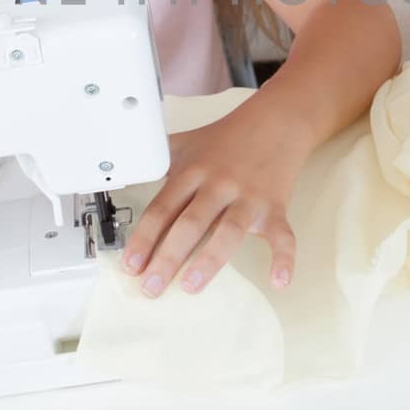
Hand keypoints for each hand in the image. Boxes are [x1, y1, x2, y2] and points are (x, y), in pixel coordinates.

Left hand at [121, 103, 304, 295]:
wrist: (275, 122)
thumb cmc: (228, 138)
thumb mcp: (186, 142)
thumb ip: (158, 159)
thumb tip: (125, 170)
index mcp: (192, 172)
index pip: (162, 209)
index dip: (144, 238)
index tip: (131, 265)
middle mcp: (218, 185)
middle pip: (190, 224)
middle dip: (168, 258)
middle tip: (151, 287)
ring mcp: (248, 197)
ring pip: (228, 232)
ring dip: (209, 261)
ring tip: (191, 286)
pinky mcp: (274, 207)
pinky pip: (283, 236)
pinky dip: (284, 259)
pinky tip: (279, 281)